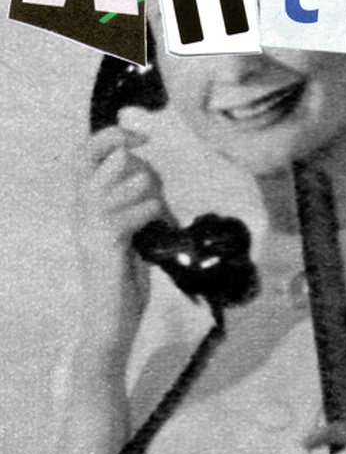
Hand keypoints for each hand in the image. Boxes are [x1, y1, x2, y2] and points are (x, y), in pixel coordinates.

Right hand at [73, 126, 166, 361]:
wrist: (112, 318)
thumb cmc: (124, 273)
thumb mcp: (130, 228)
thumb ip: (134, 201)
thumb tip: (150, 174)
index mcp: (84, 203)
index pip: (85, 154)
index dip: (111, 136)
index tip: (141, 136)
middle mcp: (81, 208)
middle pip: (97, 156)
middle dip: (135, 160)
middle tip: (155, 188)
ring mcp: (90, 224)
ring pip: (130, 180)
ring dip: (153, 195)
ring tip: (156, 220)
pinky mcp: (105, 241)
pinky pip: (140, 210)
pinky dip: (156, 216)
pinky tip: (157, 232)